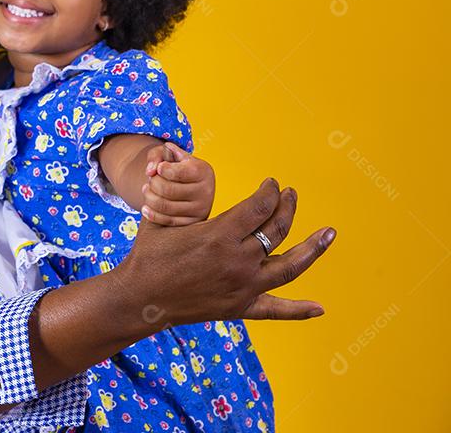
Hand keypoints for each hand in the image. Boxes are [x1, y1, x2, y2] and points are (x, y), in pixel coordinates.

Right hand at [119, 177, 335, 323]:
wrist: (140, 297)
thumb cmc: (148, 254)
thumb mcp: (162, 218)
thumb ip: (179, 195)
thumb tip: (174, 159)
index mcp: (219, 234)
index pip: (260, 206)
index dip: (270, 191)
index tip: (271, 184)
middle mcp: (238, 260)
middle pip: (277, 229)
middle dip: (288, 207)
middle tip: (291, 195)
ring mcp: (243, 286)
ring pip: (289, 266)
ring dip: (312, 248)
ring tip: (328, 233)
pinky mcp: (240, 308)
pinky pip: (277, 309)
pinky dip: (299, 310)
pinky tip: (319, 307)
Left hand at [141, 142, 213, 224]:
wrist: (188, 185)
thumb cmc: (177, 167)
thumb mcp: (168, 154)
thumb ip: (157, 155)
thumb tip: (150, 170)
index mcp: (203, 171)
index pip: (178, 172)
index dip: (162, 169)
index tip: (159, 168)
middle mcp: (205, 191)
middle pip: (168, 190)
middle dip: (153, 183)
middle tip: (151, 180)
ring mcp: (200, 209)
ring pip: (165, 206)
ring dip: (149, 197)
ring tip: (147, 190)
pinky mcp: (192, 222)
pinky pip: (167, 221)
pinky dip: (152, 214)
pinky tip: (146, 207)